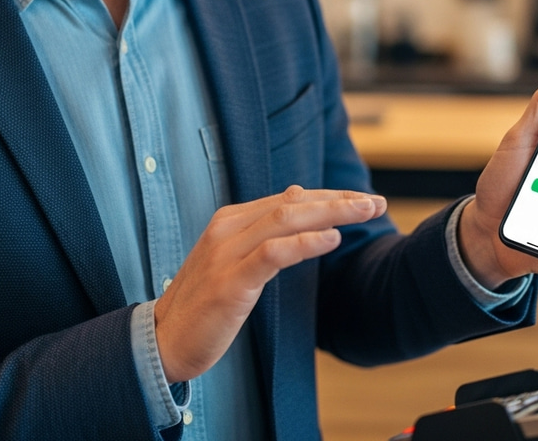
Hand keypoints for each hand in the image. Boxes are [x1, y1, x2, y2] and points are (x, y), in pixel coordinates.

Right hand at [153, 185, 386, 382]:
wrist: (162, 343)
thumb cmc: (205, 301)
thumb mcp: (236, 257)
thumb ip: (265, 227)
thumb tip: (297, 194)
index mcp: (232, 219)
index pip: (291, 197)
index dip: (331, 196)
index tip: (364, 200)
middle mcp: (229, 227)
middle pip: (294, 202)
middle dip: (340, 200)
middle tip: (376, 202)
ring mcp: (227, 252)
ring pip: (287, 218)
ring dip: (332, 212)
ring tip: (365, 212)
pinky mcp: (229, 281)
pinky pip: (273, 252)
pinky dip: (306, 241)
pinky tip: (333, 239)